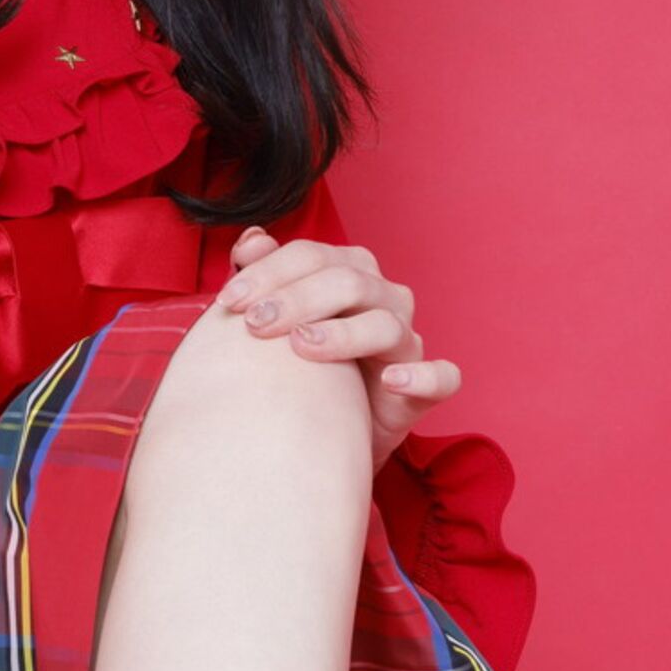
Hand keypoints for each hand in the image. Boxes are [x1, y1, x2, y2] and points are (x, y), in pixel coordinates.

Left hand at [216, 222, 461, 468]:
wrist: (329, 431)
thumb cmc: (305, 368)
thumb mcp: (279, 322)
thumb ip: (266, 277)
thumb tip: (250, 239)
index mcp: (351, 274)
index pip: (312, 256)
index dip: (269, 272)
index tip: (229, 301)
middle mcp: (384, 300)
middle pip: (347, 282)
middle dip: (296, 299)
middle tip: (254, 325)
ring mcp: (408, 342)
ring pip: (386, 325)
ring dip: (343, 334)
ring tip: (302, 346)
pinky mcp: (426, 387)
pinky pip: (440, 377)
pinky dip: (419, 375)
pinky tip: (389, 380)